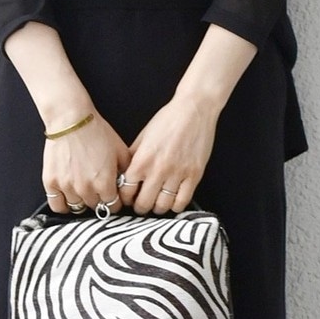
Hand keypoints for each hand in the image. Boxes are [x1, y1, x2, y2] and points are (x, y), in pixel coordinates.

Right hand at [43, 108, 130, 215]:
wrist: (71, 120)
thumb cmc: (95, 131)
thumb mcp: (121, 151)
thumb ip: (125, 172)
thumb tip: (125, 185)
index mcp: (104, 183)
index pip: (113, 206)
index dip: (114, 202)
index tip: (112, 197)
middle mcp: (86, 189)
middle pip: (95, 207)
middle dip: (99, 199)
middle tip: (97, 188)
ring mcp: (67, 187)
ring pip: (77, 207)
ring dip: (82, 200)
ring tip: (83, 189)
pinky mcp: (51, 182)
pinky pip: (57, 205)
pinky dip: (63, 205)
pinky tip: (67, 198)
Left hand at [120, 92, 217, 214]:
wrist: (194, 110)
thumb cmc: (168, 119)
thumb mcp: (143, 136)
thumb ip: (133, 157)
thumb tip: (125, 174)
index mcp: (142, 160)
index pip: (127, 191)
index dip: (125, 198)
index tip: (128, 198)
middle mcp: (158, 170)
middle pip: (143, 203)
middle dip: (139, 207)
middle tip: (141, 205)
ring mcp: (177, 174)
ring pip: (163, 206)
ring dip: (157, 208)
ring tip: (156, 204)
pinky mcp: (194, 175)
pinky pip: (183, 201)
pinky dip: (176, 206)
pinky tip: (173, 201)